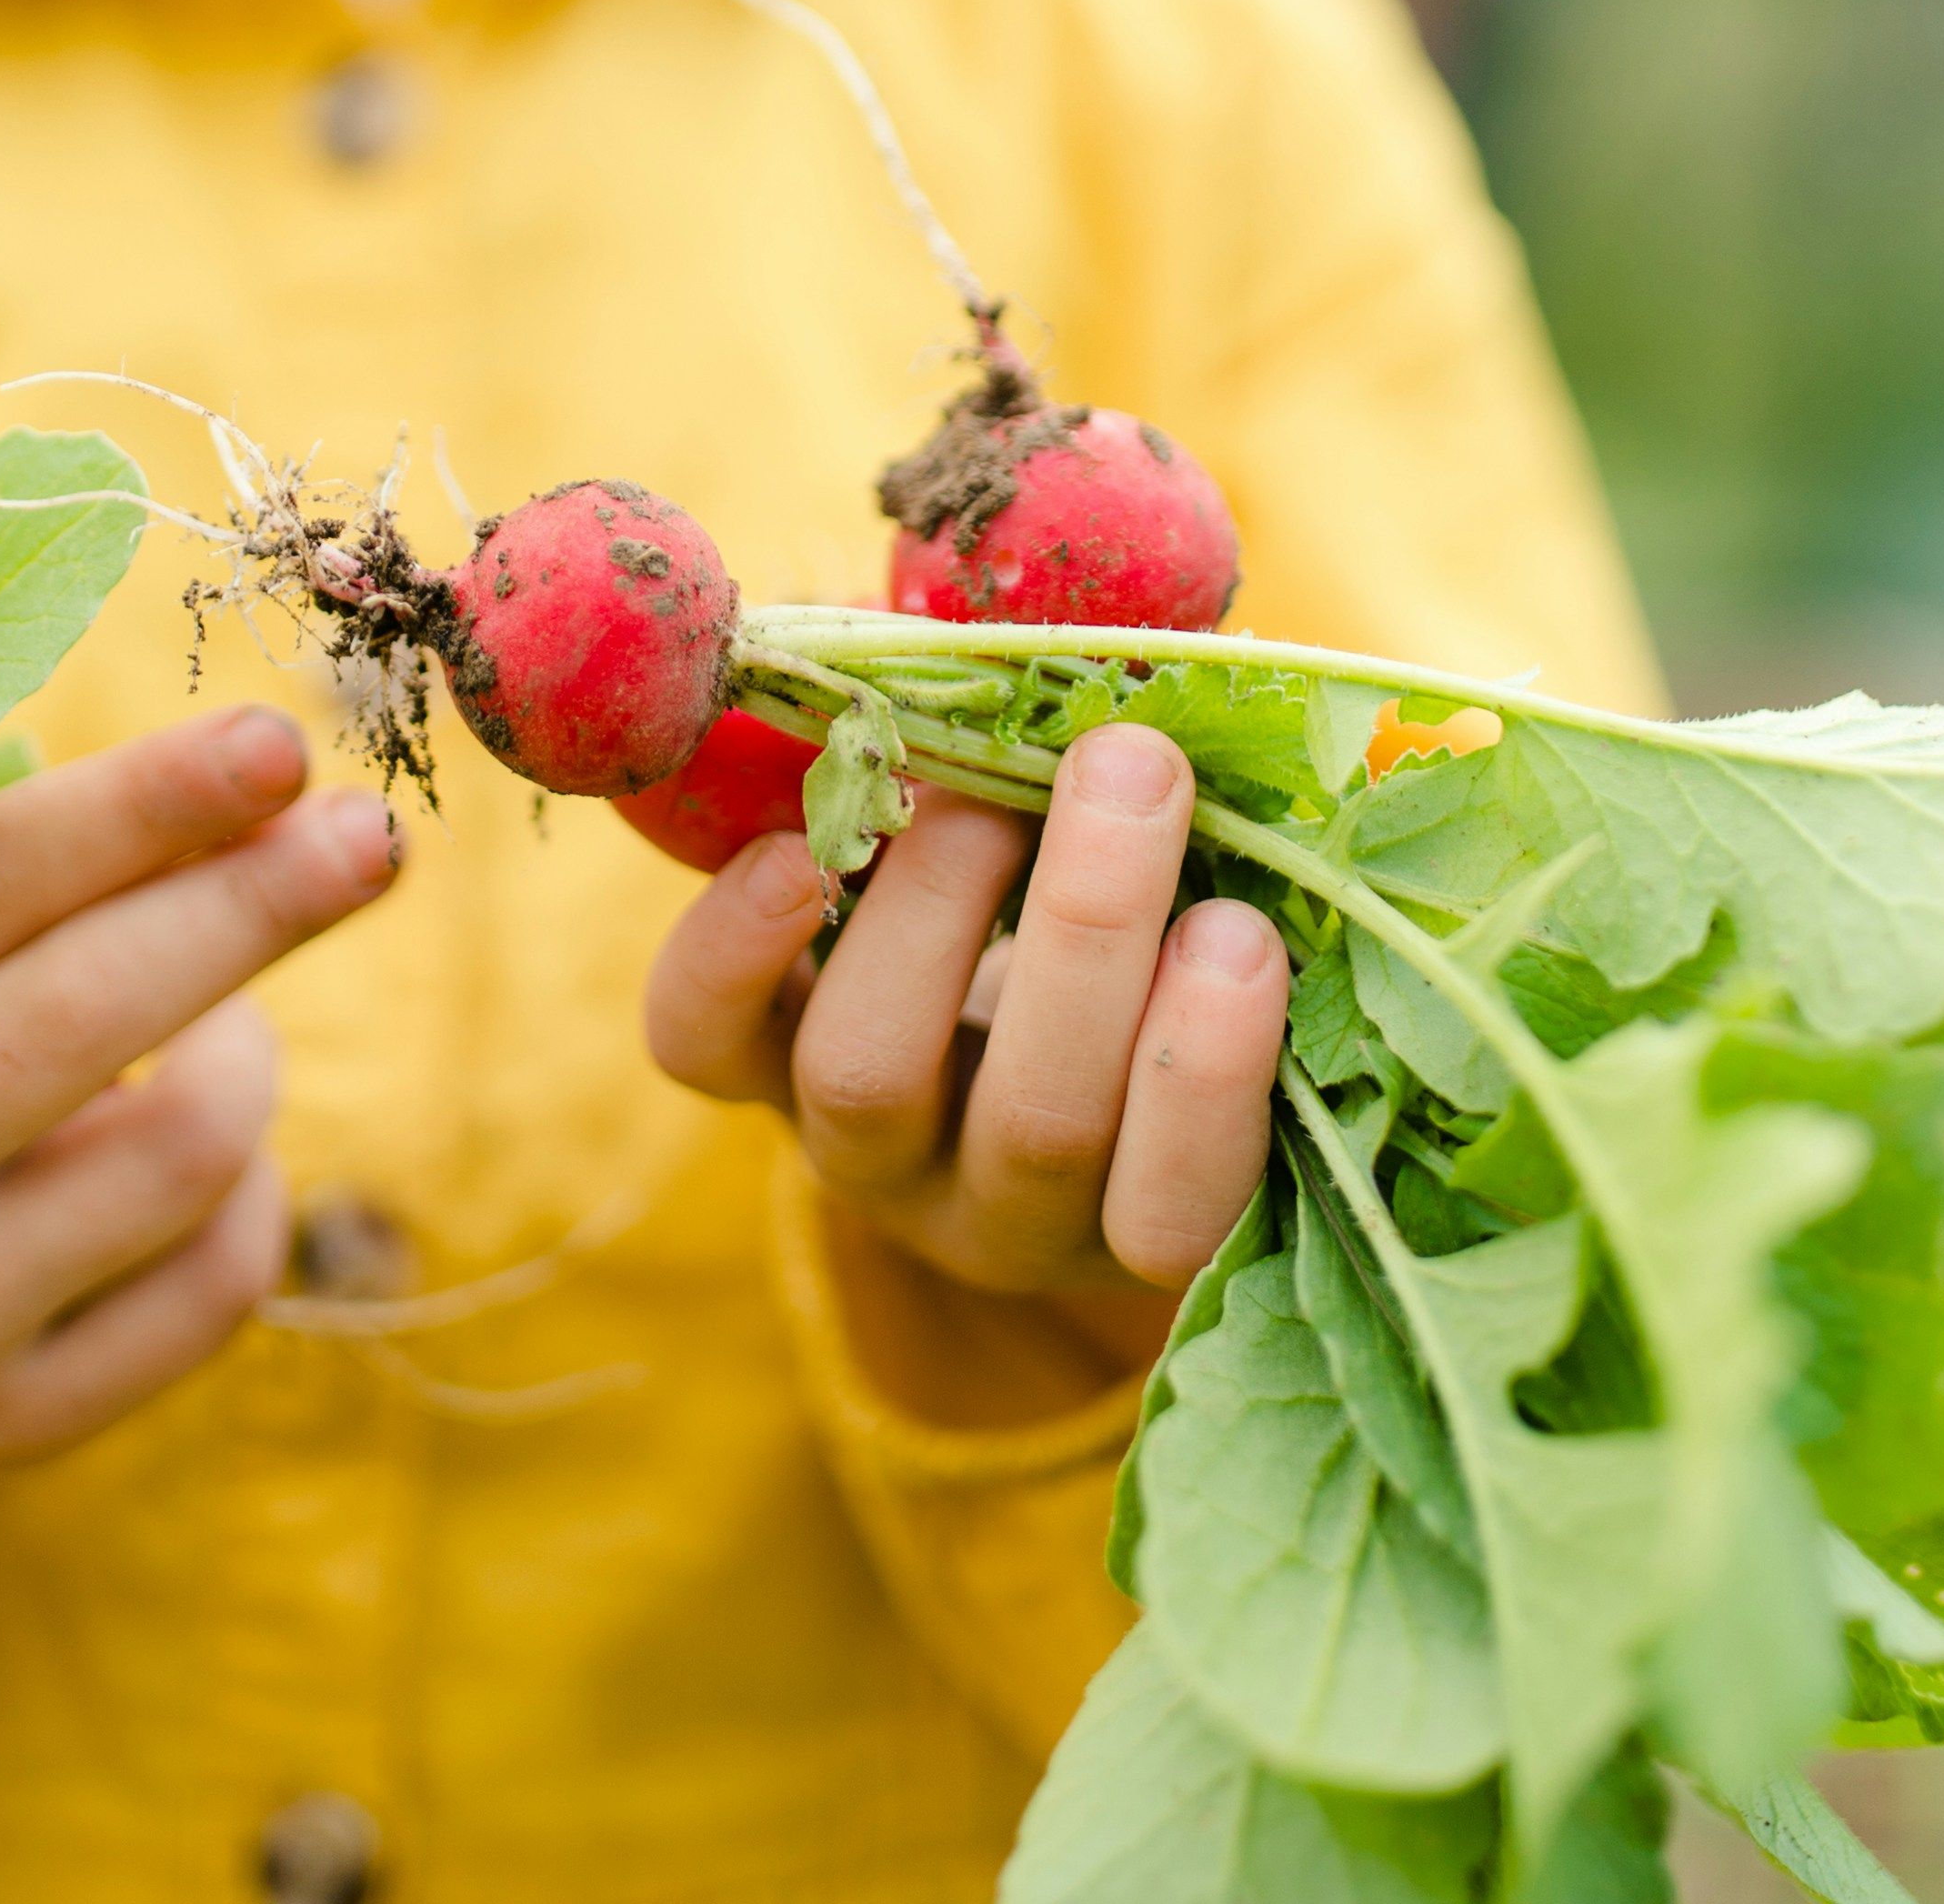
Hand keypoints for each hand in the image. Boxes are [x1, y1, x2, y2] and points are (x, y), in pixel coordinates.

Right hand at [0, 705, 398, 1539]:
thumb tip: (248, 791)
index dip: (142, 803)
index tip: (277, 742)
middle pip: (97, 1009)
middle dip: (256, 903)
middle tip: (367, 833)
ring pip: (191, 1148)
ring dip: (247, 1051)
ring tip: (222, 1021)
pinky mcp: (21, 1425)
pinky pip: (222, 1278)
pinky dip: (250, 1184)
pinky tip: (211, 1150)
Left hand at [641, 721, 1288, 1351]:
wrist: (976, 933)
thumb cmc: (1135, 931)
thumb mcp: (1195, 921)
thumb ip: (1228, 865)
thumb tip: (1231, 729)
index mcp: (1130, 1204)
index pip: (1174, 1213)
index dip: (1207, 1083)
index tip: (1243, 933)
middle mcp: (982, 1206)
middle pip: (1034, 1123)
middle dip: (1091, 935)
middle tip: (1137, 766)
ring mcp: (849, 1147)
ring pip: (870, 1074)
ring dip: (938, 907)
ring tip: (990, 777)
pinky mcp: (734, 1068)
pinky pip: (700, 1037)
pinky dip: (741, 942)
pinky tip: (805, 845)